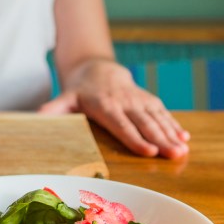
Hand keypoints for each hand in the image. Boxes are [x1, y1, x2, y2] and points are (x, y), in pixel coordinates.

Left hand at [39, 58, 189, 158]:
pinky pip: (163, 112)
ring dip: (171, 134)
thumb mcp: (64, 98)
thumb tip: (38, 117)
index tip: (150, 151)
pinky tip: (185, 138)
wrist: (98, 68)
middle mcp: (125, 101)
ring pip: (157, 118)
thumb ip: (53, 109)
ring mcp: (139, 99)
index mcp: (105, 105)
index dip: (135, 138)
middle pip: (144, 123)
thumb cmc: (79, 90)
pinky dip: (174, 125)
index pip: (121, 124)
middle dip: (161, 139)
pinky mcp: (148, 99)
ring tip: (183, 150)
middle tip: (174, 155)